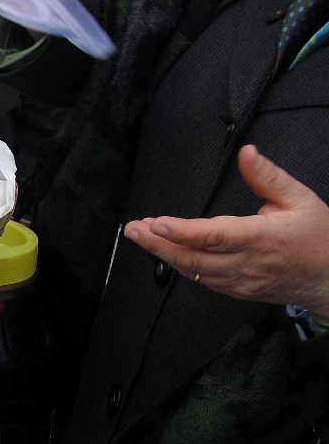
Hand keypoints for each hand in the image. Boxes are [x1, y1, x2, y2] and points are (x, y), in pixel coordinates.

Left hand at [123, 145, 328, 316]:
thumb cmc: (320, 238)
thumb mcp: (300, 199)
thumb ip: (268, 177)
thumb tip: (247, 152)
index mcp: (261, 238)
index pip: (214, 236)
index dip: (182, 231)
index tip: (156, 223)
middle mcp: (247, 263)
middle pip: (192, 257)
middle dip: (157, 243)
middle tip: (134, 230)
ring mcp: (240, 281)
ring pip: (193, 271)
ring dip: (164, 253)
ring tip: (143, 236)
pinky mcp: (237, 291)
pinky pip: (202, 279)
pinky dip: (181, 265)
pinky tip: (167, 251)